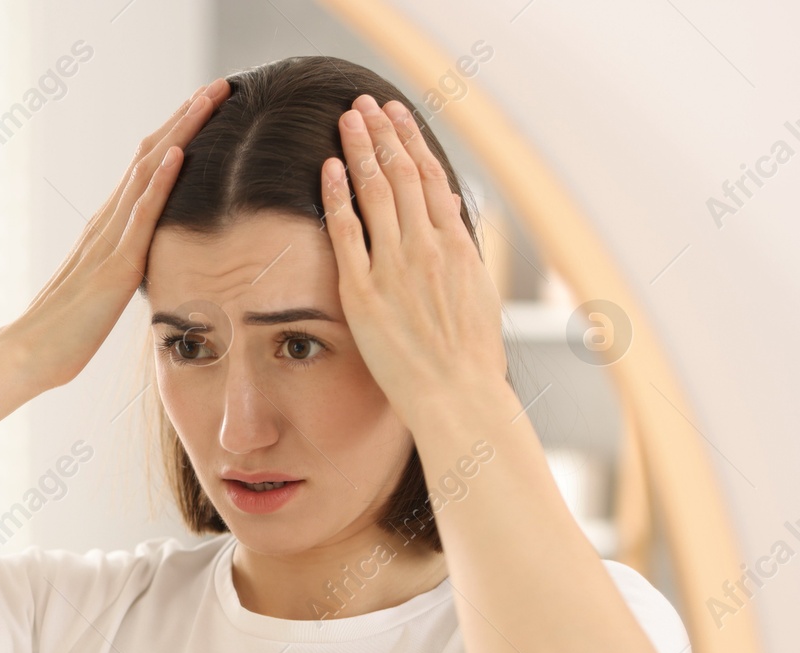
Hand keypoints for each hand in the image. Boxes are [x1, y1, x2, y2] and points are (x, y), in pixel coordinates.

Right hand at [0, 77, 230, 390]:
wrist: (32, 353)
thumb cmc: (68, 330)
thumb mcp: (108, 290)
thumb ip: (129, 267)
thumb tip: (151, 262)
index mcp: (109, 228)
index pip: (148, 167)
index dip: (178, 133)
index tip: (208, 105)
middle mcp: (107, 222)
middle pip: (150, 155)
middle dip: (187, 117)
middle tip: (220, 84)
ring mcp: (108, 241)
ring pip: (147, 172)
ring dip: (181, 132)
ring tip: (209, 100)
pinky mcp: (113, 266)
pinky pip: (139, 217)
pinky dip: (160, 182)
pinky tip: (178, 155)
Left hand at [320, 94, 508, 426]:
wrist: (458, 396)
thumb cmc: (469, 359)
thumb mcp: (476, 294)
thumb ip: (458, 248)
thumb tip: (448, 208)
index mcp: (457, 246)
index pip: (431, 179)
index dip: (410, 142)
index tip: (396, 117)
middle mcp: (427, 248)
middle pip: (402, 174)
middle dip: (381, 134)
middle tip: (363, 104)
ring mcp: (395, 268)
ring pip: (376, 193)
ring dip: (359, 150)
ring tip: (345, 119)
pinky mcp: (364, 292)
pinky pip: (347, 234)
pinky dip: (338, 197)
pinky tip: (328, 168)